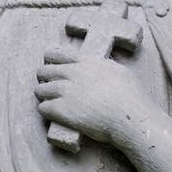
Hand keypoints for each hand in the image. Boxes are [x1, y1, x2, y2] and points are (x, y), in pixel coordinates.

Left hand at [35, 47, 152, 145]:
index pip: (58, 54)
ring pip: (41, 89)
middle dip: (43, 77)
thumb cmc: (130, 95)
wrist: (129, 116)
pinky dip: (44, 109)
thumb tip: (99, 66)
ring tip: (44, 98)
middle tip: (45, 83)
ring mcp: (66, 92)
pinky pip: (43, 107)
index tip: (48, 62)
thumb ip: (103, 66)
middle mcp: (73, 74)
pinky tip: (48, 111)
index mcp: (85, 62)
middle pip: (45, 71)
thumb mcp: (118, 70)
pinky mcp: (63, 111)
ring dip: (41, 94)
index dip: (50, 59)